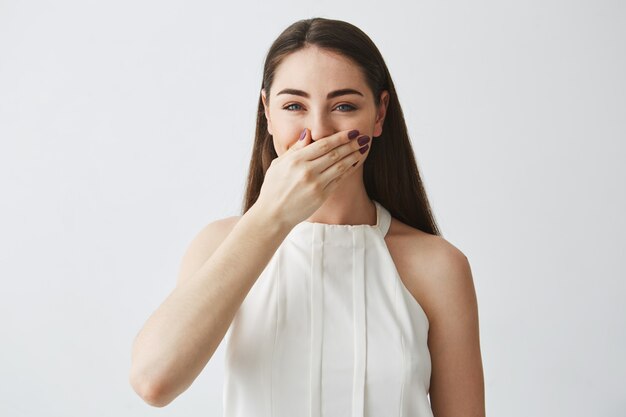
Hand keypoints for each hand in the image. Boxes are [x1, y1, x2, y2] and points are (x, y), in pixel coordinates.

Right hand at [254, 127, 368, 228]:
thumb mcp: (278, 164)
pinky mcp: (321, 196)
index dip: (340, 137)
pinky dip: (348, 170)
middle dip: (351, 144)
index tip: (352, 132)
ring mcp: (316, 184)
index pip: (323, 145)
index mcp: (296, 160)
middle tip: (363, 138)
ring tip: (362, 149)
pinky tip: (354, 163)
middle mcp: (307, 171)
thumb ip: (295, 148)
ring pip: (340, 166)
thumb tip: (308, 133)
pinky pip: (338, 180)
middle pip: (335, 154)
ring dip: (353, 156)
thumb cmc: (273, 187)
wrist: (273, 214)